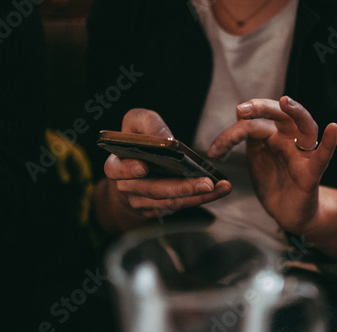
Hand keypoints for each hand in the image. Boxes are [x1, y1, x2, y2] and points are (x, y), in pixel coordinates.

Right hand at [101, 108, 231, 231]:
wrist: (135, 168)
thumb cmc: (137, 142)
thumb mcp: (136, 123)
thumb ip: (148, 123)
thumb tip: (166, 138)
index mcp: (116, 165)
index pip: (117, 170)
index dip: (128, 169)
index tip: (143, 167)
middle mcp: (127, 187)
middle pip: (154, 190)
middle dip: (181, 188)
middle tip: (206, 183)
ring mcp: (143, 202)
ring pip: (170, 202)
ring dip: (198, 196)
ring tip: (220, 186)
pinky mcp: (158, 210)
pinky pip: (180, 206)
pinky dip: (200, 198)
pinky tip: (218, 190)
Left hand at [208, 96, 336, 233]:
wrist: (287, 213)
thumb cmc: (274, 184)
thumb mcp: (256, 160)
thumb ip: (250, 140)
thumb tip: (239, 117)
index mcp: (273, 136)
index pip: (255, 124)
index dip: (233, 133)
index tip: (215, 149)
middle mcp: (290, 140)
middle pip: (281, 115)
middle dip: (262, 108)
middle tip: (242, 109)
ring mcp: (302, 155)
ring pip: (305, 127)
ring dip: (296, 112)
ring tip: (286, 101)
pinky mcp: (312, 173)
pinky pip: (323, 157)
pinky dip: (329, 143)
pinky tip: (333, 128)